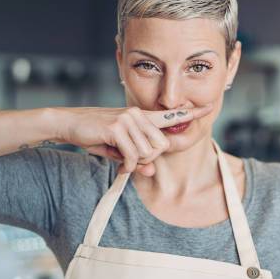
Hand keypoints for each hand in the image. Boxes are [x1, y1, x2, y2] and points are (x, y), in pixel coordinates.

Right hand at [55, 104, 213, 175]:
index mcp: (143, 116)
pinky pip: (133, 155)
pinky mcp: (118, 127)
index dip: (192, 112)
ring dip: (136, 163)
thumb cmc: (96, 136)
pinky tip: (120, 165)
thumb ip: (137, 159)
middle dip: (149, 159)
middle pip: (161, 146)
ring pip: (148, 152)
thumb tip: (151, 171)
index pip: (172, 114)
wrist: (69, 123)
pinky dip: (127, 165)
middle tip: (133, 161)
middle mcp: (139, 114)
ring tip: (122, 160)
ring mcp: (129, 119)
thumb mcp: (119, 150)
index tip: (210, 107)